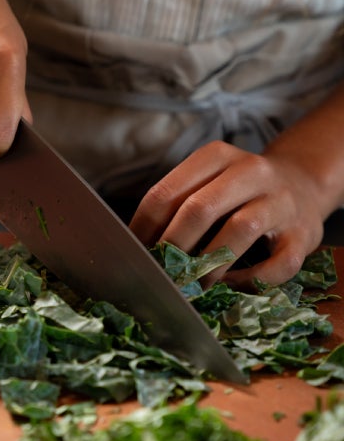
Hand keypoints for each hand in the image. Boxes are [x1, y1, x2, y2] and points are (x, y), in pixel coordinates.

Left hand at [130, 141, 335, 284]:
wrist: (304, 185)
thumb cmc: (239, 192)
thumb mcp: (207, 182)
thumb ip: (176, 204)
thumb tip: (138, 247)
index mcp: (217, 156)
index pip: (166, 193)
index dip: (143, 229)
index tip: (134, 253)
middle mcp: (252, 172)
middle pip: (199, 209)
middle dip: (173, 246)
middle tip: (160, 272)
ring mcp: (281, 202)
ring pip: (240, 230)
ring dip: (208, 265)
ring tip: (191, 284)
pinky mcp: (305, 234)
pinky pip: (277, 264)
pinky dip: (249, 279)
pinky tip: (230, 284)